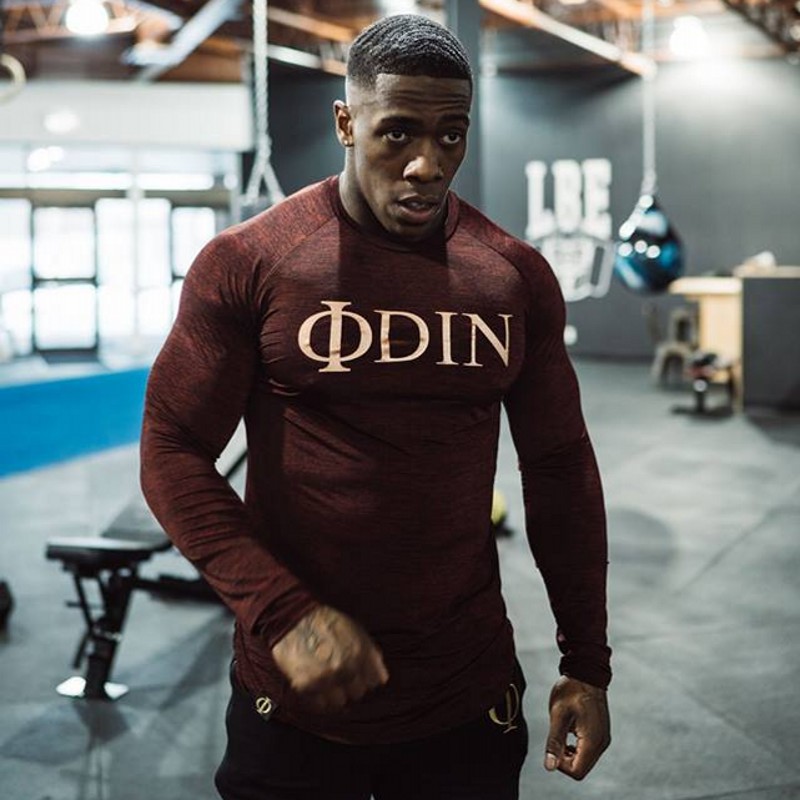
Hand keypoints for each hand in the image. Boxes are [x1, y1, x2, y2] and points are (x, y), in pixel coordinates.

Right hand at [271, 605, 388, 713]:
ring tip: (327, 679)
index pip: (375, 682)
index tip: (359, 673)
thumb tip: (381, 678)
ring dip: (335, 693)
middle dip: (351, 684)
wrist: (293, 619)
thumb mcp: (356, 630)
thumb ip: (372, 653)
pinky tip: (316, 684)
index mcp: (360, 653)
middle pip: (358, 693)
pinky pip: (320, 705)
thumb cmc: (326, 622)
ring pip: (340, 702)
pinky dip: (319, 697)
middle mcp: (345, 668)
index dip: (367, 677)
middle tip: (340, 673)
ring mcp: (325, 679)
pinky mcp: (306, 686)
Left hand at [544, 675, 609, 779]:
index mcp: (592, 741)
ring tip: (562, 732)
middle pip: (582, 769)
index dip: (560, 764)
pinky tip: (569, 730)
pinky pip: (588, 750)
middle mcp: (602, 743)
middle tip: (557, 737)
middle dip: (565, 759)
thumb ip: (554, 742)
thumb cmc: (571, 690)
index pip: (577, 772)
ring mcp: (603, 738)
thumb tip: (549, 767)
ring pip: (585, 760)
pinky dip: (577, 747)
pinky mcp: (601, 733)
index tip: (553, 745)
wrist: (586, 671)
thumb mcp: (558, 715)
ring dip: (570, 753)